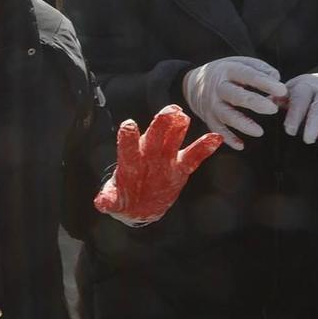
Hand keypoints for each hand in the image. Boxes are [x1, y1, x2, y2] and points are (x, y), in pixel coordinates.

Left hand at [95, 105, 223, 225]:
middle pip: (154, 137)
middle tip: (170, 111)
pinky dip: (203, 148)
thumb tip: (101, 203)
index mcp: (130, 162)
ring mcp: (165, 160)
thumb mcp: (114, 202)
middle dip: (161, 124)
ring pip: (172, 140)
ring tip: (183, 117)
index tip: (129, 125)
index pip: (128, 148)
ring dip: (178, 128)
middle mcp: (147, 155)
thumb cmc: (123, 198)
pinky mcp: (180, 168)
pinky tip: (216, 138)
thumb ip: (109, 200)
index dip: (128, 138)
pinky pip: (193, 156)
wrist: (139, 206)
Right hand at [182, 56, 286, 150]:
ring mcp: (212, 104)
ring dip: (242, 124)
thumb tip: (276, 77)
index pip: (248, 75)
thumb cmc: (225, 74)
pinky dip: (228, 139)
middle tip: (273, 108)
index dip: (265, 83)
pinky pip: (217, 130)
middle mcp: (218, 87)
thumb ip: (259, 68)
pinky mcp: (208, 118)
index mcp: (228, 70)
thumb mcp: (239, 63)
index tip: (282, 90)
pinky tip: (241, 146)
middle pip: (236, 95)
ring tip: (259, 131)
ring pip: (226, 115)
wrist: (191, 83)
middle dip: (255, 102)